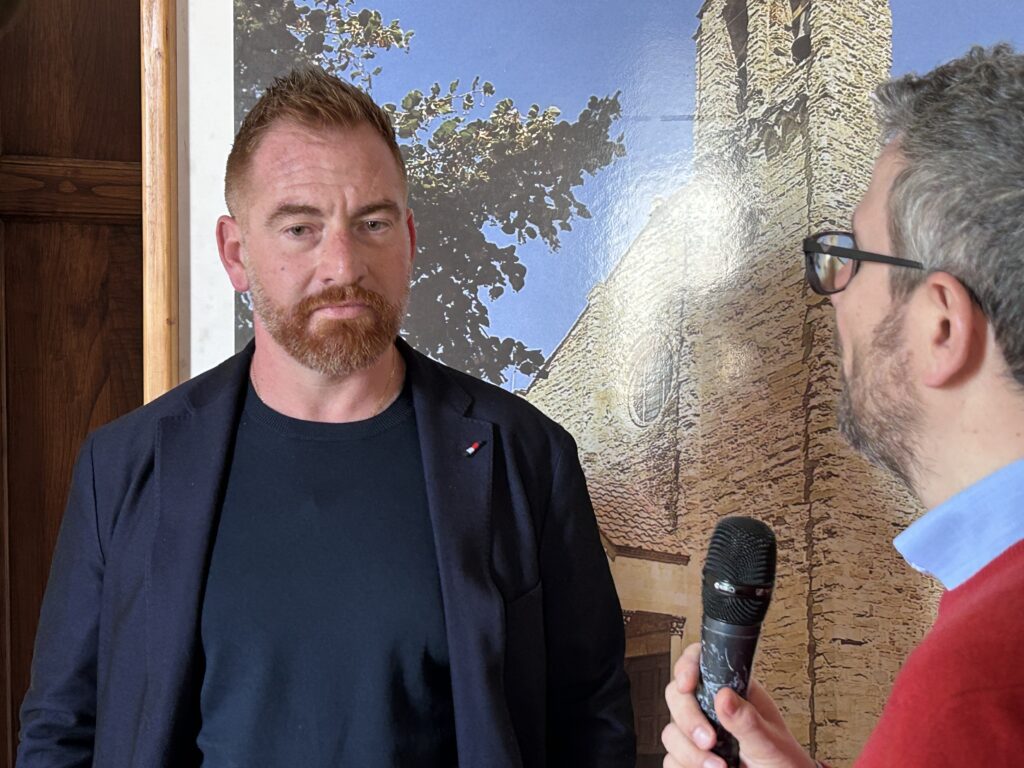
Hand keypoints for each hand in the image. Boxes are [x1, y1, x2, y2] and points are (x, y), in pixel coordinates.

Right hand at [662, 643, 817, 767]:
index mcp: (734, 693)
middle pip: (677, 696)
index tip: (686, 684)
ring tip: (719, 766)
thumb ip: (748, 720)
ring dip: (690, 753)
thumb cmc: (784, 763)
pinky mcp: (691, 759)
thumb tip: (724, 696)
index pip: (701, 663)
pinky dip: (685, 767)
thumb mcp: (771, 741)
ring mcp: (699, 734)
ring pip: (671, 732)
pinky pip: (671, 760)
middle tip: (710, 740)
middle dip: (688, 719)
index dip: (687, 667)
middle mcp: (712, 710)